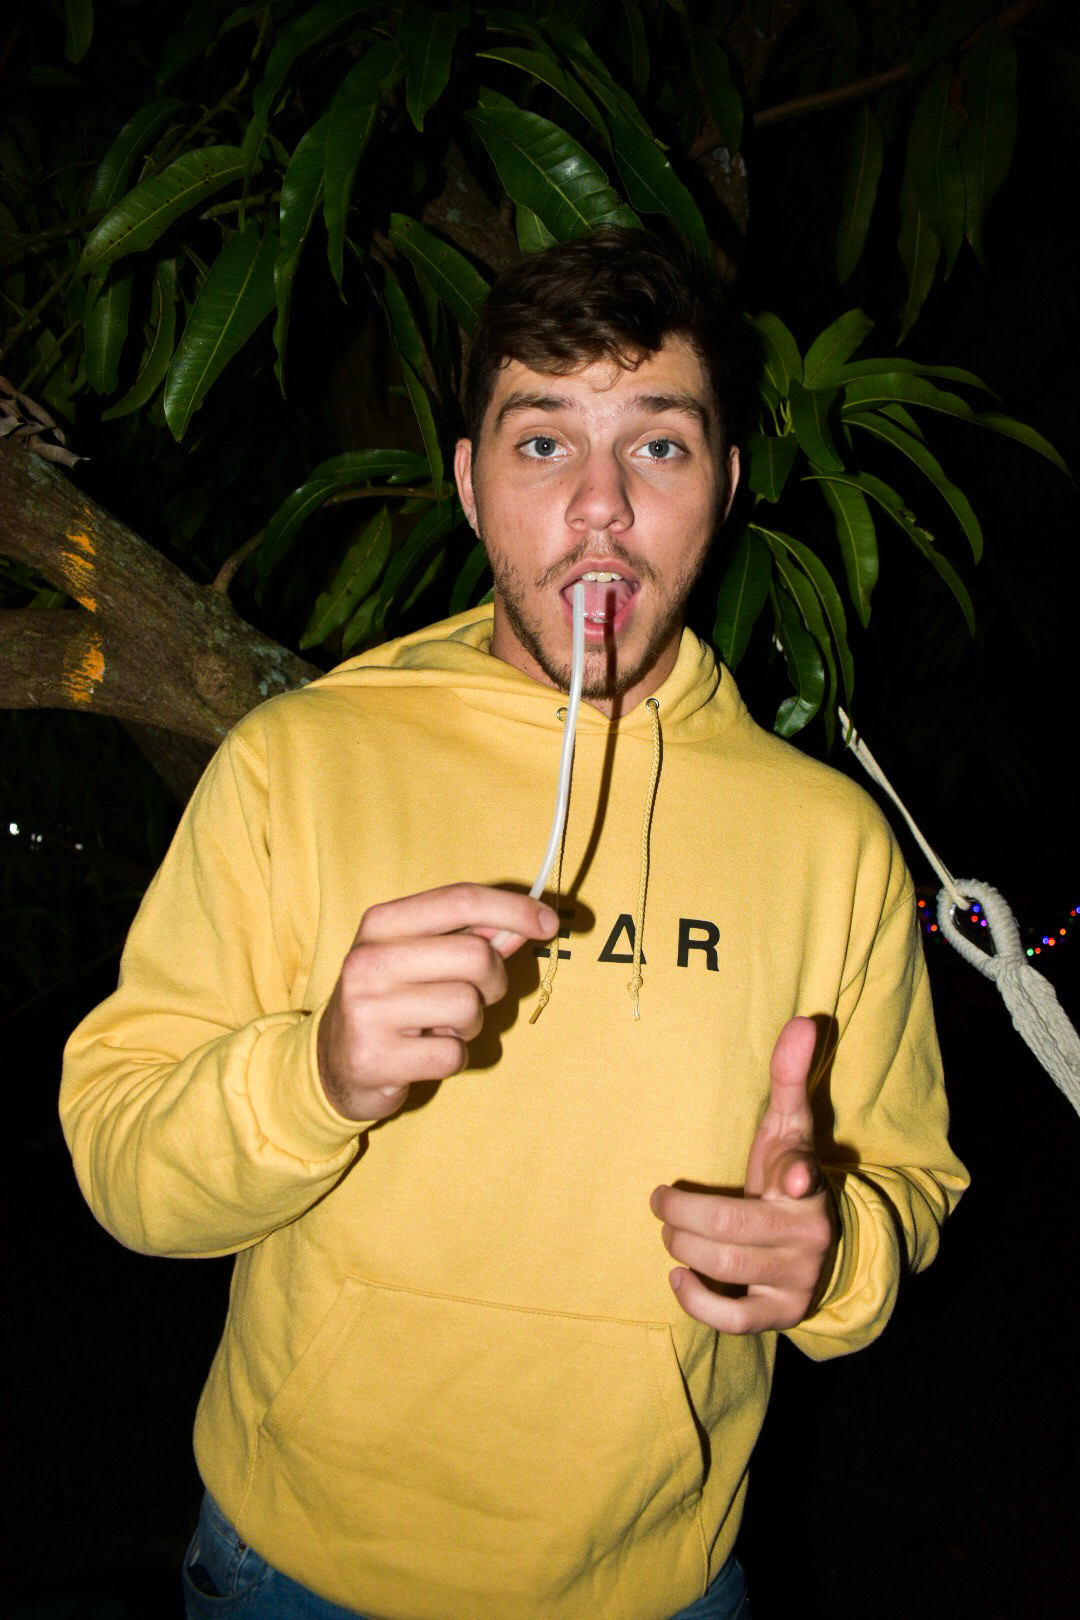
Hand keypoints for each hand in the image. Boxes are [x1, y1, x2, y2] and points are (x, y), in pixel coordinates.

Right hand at [318, 883, 558, 1121]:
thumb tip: (530, 923)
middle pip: (476, 955)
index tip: (549, 923)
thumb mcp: (421, 957)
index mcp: (381, 923)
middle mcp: (368, 960)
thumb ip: (473, 937)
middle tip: (477, 996)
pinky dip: (452, 1057)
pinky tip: (423, 1053)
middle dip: (494, 980)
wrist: (332, 1062)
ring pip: (468, 1006)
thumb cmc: (391, 1000)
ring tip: (441, 1026)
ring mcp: (367, 1009)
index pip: (460, 900)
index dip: (513, 909)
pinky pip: (453, 1053)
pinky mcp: (374, 1057)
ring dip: (471, 1024)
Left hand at [650, 1016, 837, 1333]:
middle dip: (681, 1214)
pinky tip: (678, 1278)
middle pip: (730, 1227)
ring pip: (725, 1268)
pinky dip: (698, 1302)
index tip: (792, 1178)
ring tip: (669, 1232)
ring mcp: (797, 1279)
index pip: (805, 1174)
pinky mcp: (782, 1314)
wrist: (822, 1245)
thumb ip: (790, 1076)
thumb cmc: (789, 1174)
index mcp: (810, 1183)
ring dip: (681, 1247)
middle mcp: (809, 1234)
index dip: (798, 1175)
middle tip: (660, 1201)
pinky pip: (734, 1321)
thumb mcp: (790, 1127)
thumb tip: (803, 1020)